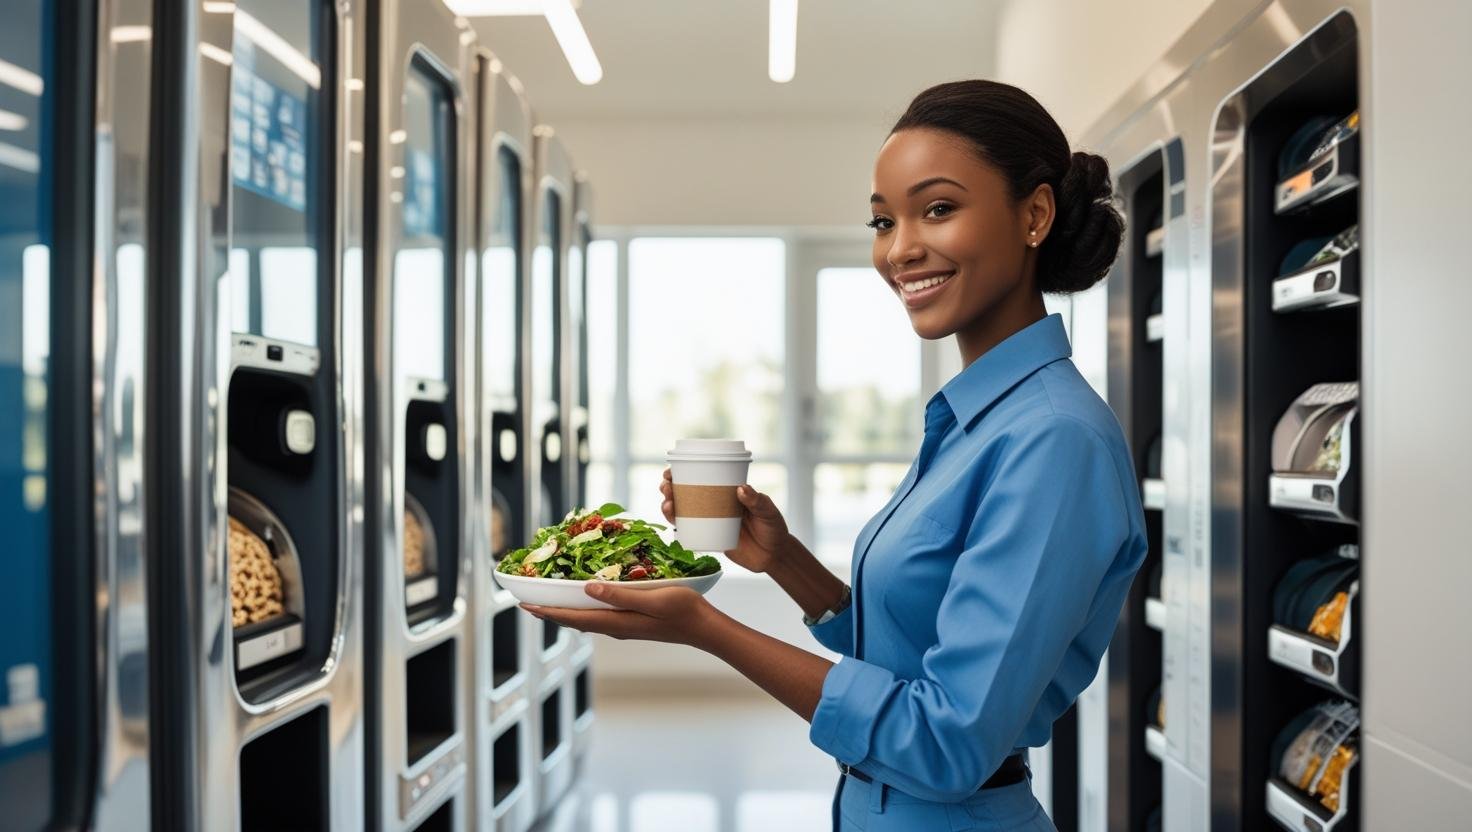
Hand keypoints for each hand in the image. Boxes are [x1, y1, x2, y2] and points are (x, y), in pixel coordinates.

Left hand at [522, 583, 724, 648]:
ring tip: (548, 601)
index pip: (574, 618)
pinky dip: (583, 609)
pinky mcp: (632, 623)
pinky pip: (598, 617)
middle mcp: (616, 627)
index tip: (525, 606)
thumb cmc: (683, 611)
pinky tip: (584, 600)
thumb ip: (620, 595)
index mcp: (617, 622)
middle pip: (574, 621)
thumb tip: (587, 588)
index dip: (548, 611)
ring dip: (566, 611)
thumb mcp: (653, 598)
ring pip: (585, 620)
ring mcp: (624, 627)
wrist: (705, 628)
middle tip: (527, 602)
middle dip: (550, 612)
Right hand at [660, 468, 792, 573]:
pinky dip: (677, 526)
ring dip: (669, 506)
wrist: (774, 556)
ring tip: (667, 504)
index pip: (701, 477)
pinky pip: (689, 531)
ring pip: (682, 511)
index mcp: (727, 491)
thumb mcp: (768, 511)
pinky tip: (672, 522)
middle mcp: (715, 504)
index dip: (681, 472)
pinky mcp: (709, 538)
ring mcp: (710, 521)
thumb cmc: (774, 528)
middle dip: (669, 488)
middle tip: (666, 487)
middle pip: (685, 493)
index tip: (671, 471)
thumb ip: (757, 501)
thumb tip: (741, 488)